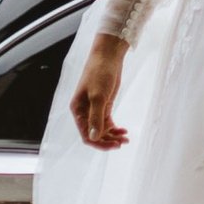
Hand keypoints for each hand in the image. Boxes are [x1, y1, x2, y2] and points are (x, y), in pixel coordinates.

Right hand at [70, 36, 128, 150]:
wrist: (108, 57)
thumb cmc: (99, 73)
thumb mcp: (98, 96)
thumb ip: (96, 117)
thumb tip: (94, 138)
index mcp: (77, 111)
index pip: (86, 135)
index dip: (99, 143)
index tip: (114, 145)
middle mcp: (84, 112)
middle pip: (95, 135)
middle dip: (108, 141)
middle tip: (123, 142)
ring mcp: (94, 110)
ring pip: (102, 130)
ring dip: (113, 136)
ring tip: (126, 138)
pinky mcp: (103, 106)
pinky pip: (107, 123)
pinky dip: (115, 128)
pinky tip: (124, 130)